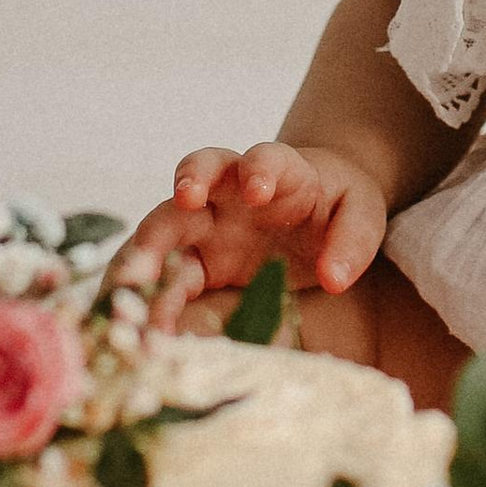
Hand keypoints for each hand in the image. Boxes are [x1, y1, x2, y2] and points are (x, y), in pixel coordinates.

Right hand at [111, 141, 387, 333]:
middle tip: (152, 250)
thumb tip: (334, 278)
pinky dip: (147, 298)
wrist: (314, 208)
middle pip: (191, 186)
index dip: (257, 170)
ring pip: (162, 230)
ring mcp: (205, 224)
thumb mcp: (361, 215)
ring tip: (124, 292)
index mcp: (276, 169)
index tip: (256, 191)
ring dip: (140, 259)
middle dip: (170, 214)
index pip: (263, 158)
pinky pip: (163, 275)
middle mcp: (228, 190)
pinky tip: (139, 327)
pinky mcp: (195, 260)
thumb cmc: (335, 204)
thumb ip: (352, 241)